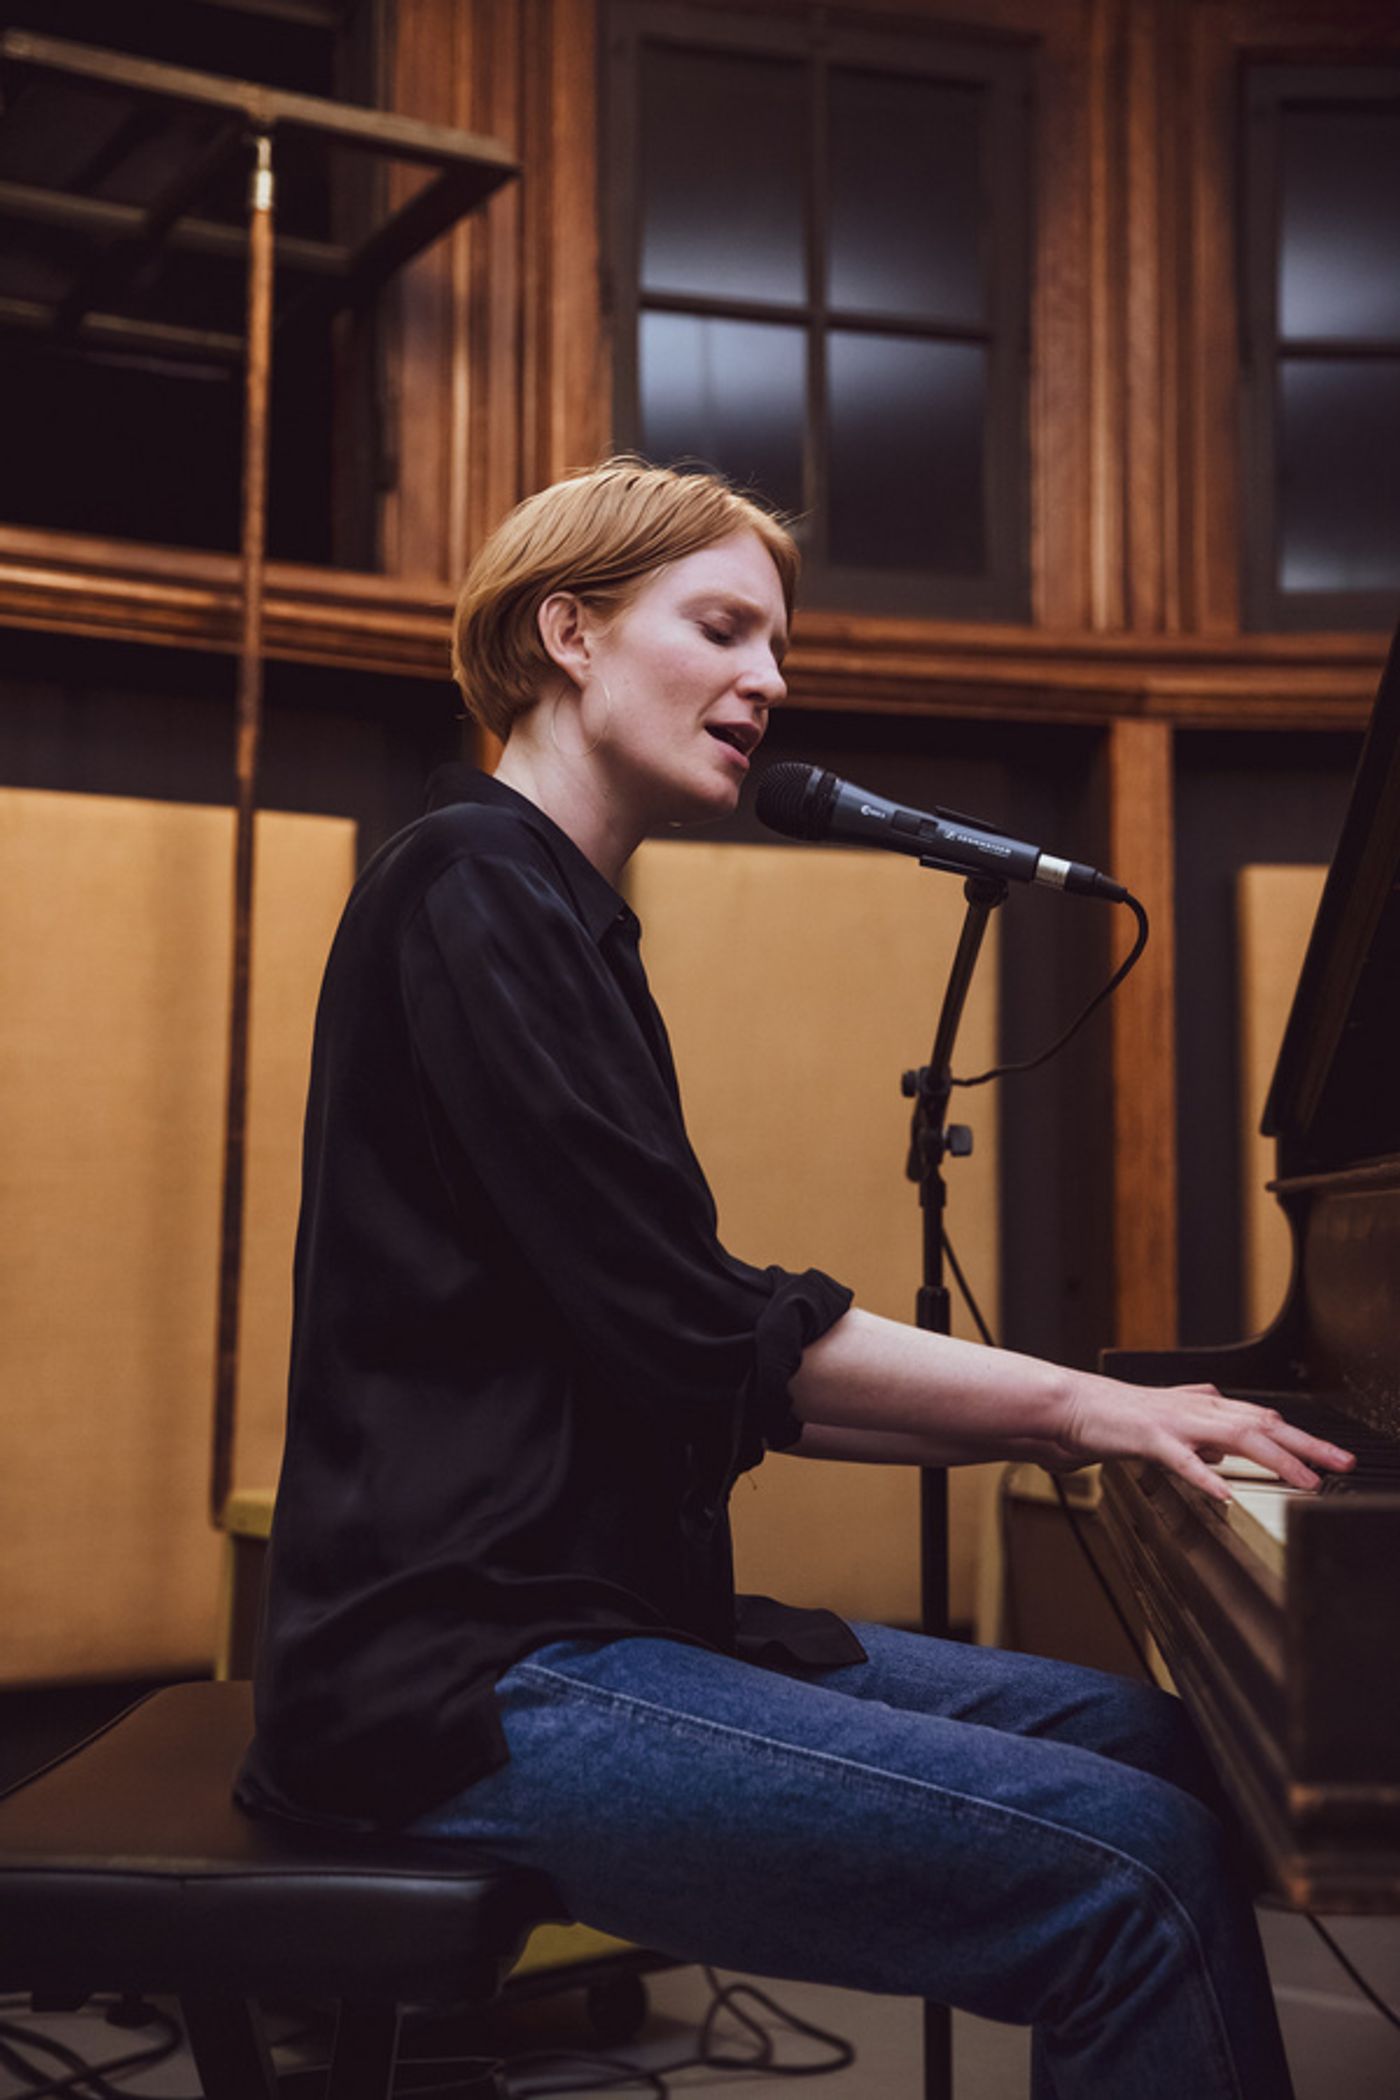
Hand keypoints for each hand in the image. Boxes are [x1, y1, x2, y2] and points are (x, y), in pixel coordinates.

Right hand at [1035, 1373, 1355, 1503]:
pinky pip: (1183, 1460)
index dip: (1302, 1438)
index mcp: (1203, 1405)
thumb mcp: (1166, 1423)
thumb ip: (1195, 1432)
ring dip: (1275, 1458)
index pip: (1264, 1418)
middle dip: (1307, 1445)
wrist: (1069, 1404)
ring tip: (1304, 1481)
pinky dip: (1207, 1476)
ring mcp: (1175, 1420)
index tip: (1332, 1458)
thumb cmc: (1113, 1416)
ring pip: (1236, 1435)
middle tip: (1342, 1465)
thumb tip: (1218, 1451)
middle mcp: (1197, 1407)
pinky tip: (1226, 1494)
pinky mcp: (1149, 1436)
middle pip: (1264, 1422)